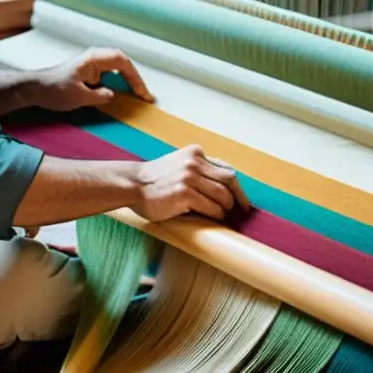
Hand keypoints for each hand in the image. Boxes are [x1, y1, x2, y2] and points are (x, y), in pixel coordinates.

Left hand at [27, 48, 154, 111]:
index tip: (141, 93)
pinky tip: (123, 93)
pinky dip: (119, 82)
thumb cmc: (55, 89)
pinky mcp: (89, 71)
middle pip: (123, 63)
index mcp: (94, 58)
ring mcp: (92, 63)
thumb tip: (112, 95)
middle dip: (135, 78)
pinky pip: (110, 73)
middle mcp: (95, 57)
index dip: (135, 78)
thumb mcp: (79, 97)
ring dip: (128, 80)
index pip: (122, 63)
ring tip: (138, 94)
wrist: (36, 89)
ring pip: (117, 67)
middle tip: (144, 95)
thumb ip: (99, 96)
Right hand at [132, 145, 250, 221]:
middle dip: (239, 198)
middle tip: (241, 211)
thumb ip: (197, 169)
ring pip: (223, 195)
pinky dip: (217, 215)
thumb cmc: (154, 180)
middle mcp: (194, 162)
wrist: (131, 185)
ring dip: (226, 209)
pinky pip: (212, 208)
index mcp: (195, 153)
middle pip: (230, 180)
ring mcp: (190, 177)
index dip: (237, 187)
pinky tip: (213, 219)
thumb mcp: (178, 164)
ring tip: (223, 216)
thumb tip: (223, 187)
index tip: (241, 199)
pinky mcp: (185, 193)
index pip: (226, 169)